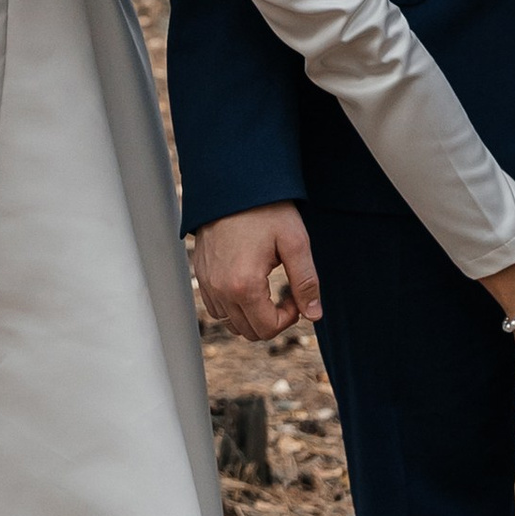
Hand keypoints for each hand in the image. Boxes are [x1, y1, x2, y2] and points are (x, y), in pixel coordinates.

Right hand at [191, 203, 321, 340]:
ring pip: (230, 322)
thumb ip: (306, 282)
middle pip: (248, 331)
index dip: (288, 318)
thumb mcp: (295, 242)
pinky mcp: (200, 273)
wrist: (233, 184)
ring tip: (267, 289)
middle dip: (271, 320)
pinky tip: (247, 285)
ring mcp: (206, 282)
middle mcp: (219, 289)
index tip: (295, 296)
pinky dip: (232, 306)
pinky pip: (215, 307)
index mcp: (243, 285)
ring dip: (251, 315)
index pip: (267, 329)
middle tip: (285, 294)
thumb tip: (314, 315)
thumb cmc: (266, 210)